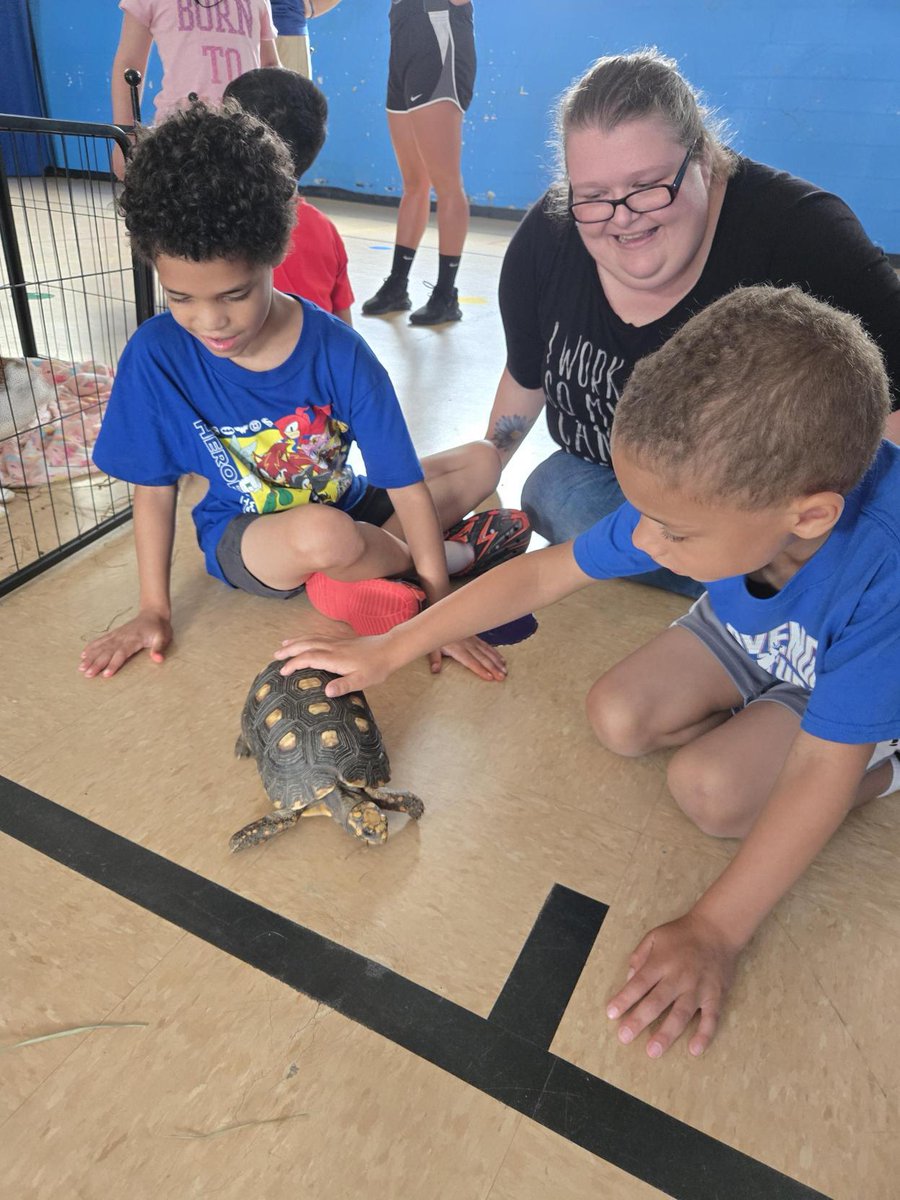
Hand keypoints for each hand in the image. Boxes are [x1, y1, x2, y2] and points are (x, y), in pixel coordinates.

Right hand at [79, 610, 171, 677]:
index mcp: (134, 640)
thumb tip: (158, 659)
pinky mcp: (114, 634)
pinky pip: (101, 640)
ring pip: (101, 647)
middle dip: (96, 663)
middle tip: (87, 674)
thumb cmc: (159, 628)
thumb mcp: (163, 638)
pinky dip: (91, 647)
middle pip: (107, 652)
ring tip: (81, 667)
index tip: (106, 674)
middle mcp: (122, 637)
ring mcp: (117, 635)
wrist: (153, 613)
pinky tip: (83, 654)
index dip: (113, 664)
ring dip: (91, 657)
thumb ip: (159, 648)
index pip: (121, 654)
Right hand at [275, 633, 394, 696]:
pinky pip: (319, 637)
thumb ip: (344, 686)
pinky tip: (305, 640)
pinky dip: (307, 638)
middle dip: (289, 650)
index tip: (283, 671)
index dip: (294, 664)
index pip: (309, 658)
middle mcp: (332, 647)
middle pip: (306, 645)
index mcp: (335, 658)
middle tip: (275, 656)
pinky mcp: (340, 641)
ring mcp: (336, 642)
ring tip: (283, 644)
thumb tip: (326, 692)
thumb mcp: (362, 681)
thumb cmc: (376, 667)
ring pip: (312, 638)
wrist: (389, 649)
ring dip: (296, 641)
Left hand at [428, 635, 506, 680]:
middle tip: (502, 677)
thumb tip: (435, 670)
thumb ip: (435, 659)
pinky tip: (502, 660)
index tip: (489, 677)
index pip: (470, 661)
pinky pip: (487, 646)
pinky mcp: (475, 637)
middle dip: (493, 667)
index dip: (480, 669)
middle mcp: (467, 644)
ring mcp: (472, 640)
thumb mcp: (431, 647)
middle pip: (482, 657)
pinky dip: (495, 653)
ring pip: (487, 652)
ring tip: (505, 671)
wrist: (440, 619)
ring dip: (497, 661)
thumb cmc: (434, 635)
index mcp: (456, 648)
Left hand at [605, 911, 739, 1057]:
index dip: (624, 999)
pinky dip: (704, 1034)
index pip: (639, 983)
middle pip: (656, 1001)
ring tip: (653, 1051)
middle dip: (639, 1020)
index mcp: (661, 962)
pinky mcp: (715, 995)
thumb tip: (629, 979)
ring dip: (667, 1033)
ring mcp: (698, 988)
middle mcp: (679, 977)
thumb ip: (639, 957)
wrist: (717, 929)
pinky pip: (711, 1018)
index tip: (611, 1013)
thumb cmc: (681, 934)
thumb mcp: (654, 936)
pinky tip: (694, 1049)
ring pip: (681, 1014)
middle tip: (624, 1037)